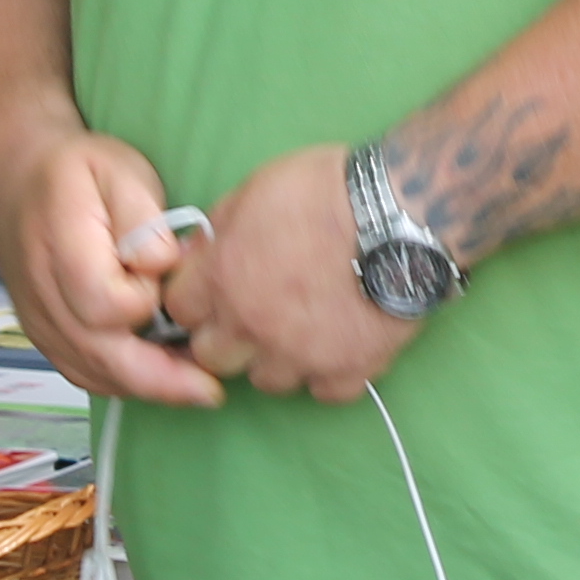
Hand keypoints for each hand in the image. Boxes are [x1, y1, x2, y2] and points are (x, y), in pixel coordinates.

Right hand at [0, 126, 222, 409]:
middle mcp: (41, 291)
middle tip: (210, 388)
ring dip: (145, 387)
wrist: (18, 182)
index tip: (169, 281)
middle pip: (97, 355)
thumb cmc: (77, 173)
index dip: (142, 303)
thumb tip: (163, 265)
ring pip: (91, 374)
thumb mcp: (120, 170)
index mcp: (59, 242)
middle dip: (159, 377)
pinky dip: (124, 383)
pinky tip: (159, 377)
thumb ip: (144, 218)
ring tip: (194, 383)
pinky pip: (84, 375)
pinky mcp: (45, 337)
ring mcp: (38, 320)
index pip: (101, 302)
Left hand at [161, 146, 420, 403]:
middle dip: (227, 336)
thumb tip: (197, 255)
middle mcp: (252, 327)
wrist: (399, 212)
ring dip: (276, 357)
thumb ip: (220, 231)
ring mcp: (299, 355)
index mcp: (223, 279)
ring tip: (301, 328)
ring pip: (267, 380)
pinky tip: (337, 344)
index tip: (213, 292)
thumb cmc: (325, 189)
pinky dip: (327, 372)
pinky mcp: (347, 370)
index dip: (196, 298)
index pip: (179, 310)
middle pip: (213, 357)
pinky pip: (324, 390)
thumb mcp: (255, 189)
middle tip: (253, 313)